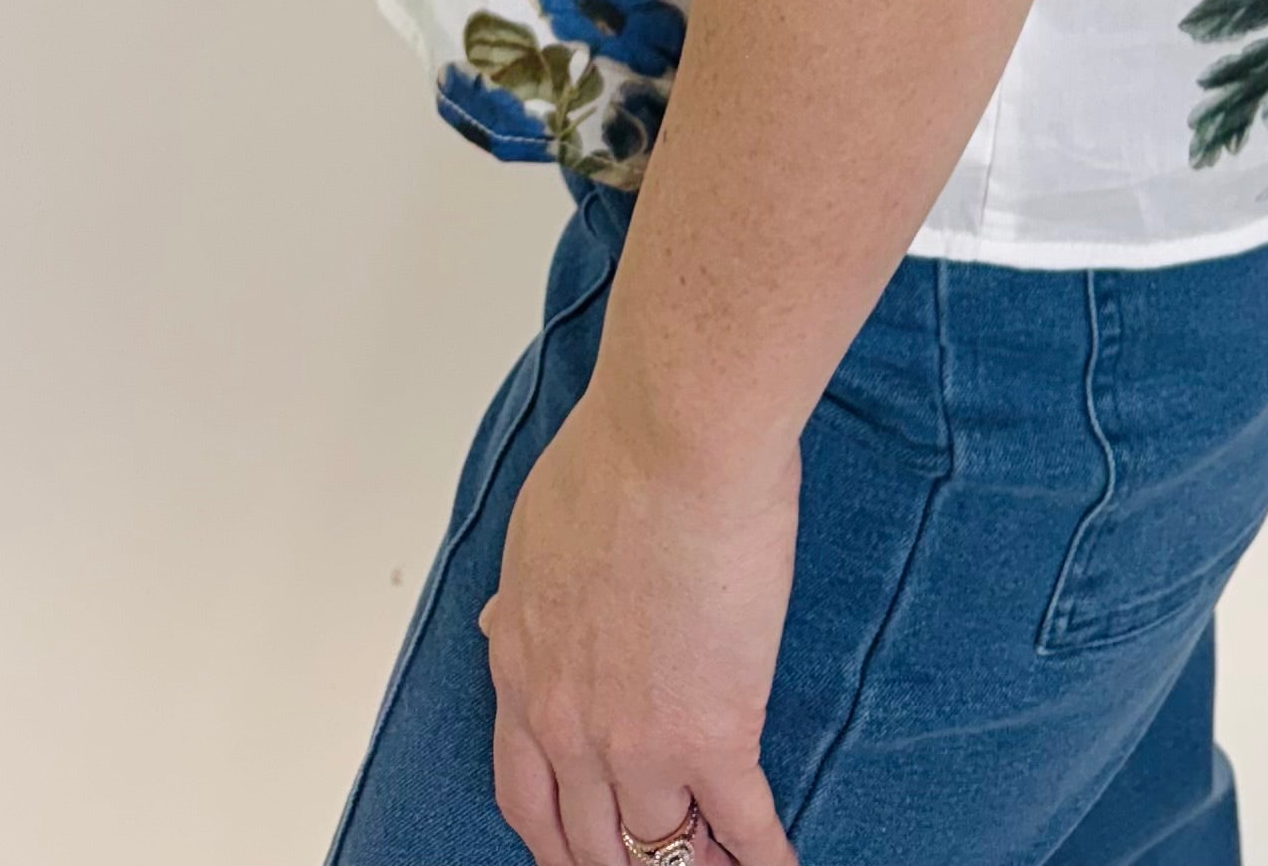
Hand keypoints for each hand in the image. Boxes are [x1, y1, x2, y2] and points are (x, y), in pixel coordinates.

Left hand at [478, 368, 802, 865]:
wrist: (675, 442)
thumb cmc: (616, 458)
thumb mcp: (535, 532)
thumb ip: (525, 594)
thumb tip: (504, 618)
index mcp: (522, 671)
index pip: (526, 796)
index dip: (557, 838)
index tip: (578, 850)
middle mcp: (567, 726)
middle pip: (588, 841)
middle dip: (620, 862)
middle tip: (652, 864)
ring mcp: (638, 742)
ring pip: (661, 845)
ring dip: (691, 861)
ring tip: (719, 865)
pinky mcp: (713, 734)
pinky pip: (742, 824)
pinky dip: (763, 858)